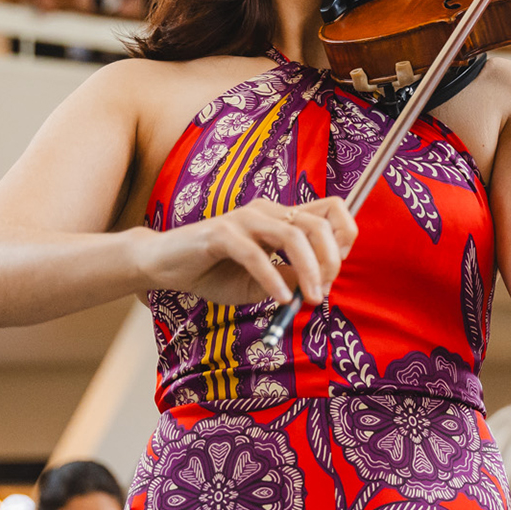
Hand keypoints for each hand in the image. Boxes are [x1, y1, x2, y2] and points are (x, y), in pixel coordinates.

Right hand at [145, 196, 356, 308]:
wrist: (165, 266)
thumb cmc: (214, 272)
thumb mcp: (262, 282)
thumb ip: (291, 279)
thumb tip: (318, 284)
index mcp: (281, 218)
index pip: (329, 209)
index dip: (345, 234)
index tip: (338, 268)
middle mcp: (267, 211)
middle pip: (318, 223)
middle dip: (330, 259)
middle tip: (324, 290)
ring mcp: (244, 219)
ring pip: (292, 236)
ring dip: (309, 270)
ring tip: (310, 299)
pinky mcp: (221, 233)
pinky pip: (256, 255)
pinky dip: (273, 279)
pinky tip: (280, 299)